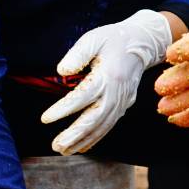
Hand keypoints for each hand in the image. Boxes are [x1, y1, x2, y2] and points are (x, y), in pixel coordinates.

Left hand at [42, 9, 173, 154]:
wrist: (142, 42)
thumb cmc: (112, 39)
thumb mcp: (93, 39)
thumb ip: (77, 54)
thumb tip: (61, 71)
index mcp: (108, 75)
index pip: (83, 97)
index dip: (64, 109)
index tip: (45, 119)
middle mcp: (117, 92)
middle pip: (94, 119)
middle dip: (75, 134)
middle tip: (56, 146)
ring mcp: (122, 101)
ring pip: (102, 126)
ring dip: (83, 140)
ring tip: (63, 150)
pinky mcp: (124, 104)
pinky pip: (109, 125)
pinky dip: (95, 137)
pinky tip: (81, 147)